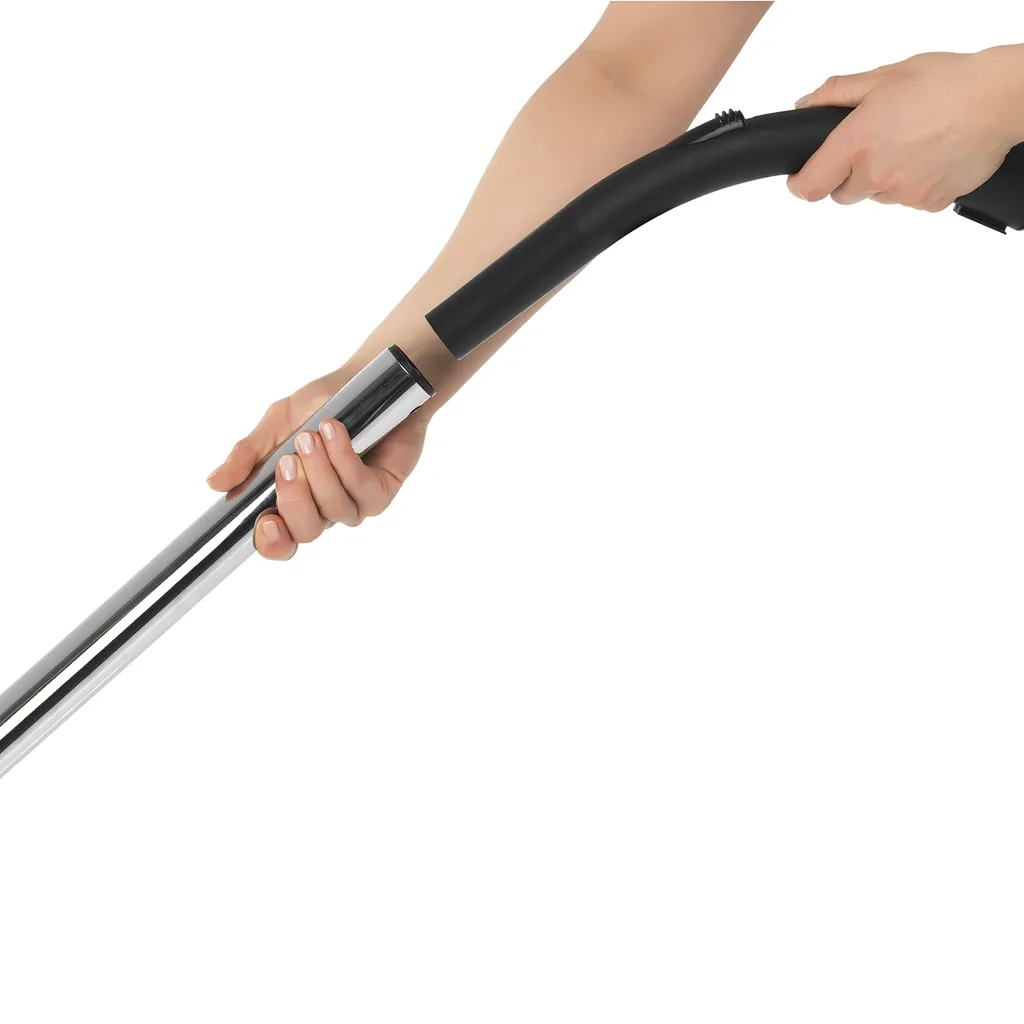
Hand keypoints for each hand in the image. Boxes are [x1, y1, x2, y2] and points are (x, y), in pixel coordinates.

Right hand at [206, 367, 429, 559]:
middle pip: (306, 531)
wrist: (369, 380)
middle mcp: (323, 508)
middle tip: (287, 461)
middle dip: (294, 498)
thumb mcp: (277, 423)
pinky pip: (362, 488)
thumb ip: (248, 455)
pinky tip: (334, 432)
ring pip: (335, 508)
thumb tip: (215, 483)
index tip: (265, 522)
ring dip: (321, 470)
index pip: (279, 542)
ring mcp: (356, 503)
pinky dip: (344, 459)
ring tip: (312, 434)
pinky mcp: (383, 490)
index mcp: (293, 500)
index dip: (270, 543)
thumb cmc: (323, 405)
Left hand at [788, 47, 1023, 210]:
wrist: (1000, 99)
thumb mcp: (884, 76)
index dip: (800, 184)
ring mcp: (904, 193)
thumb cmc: (947, 82)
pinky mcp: (929, 203)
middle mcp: (877, 174)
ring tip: (910, 143)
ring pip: (878, 196)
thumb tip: (806, 105)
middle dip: (848, 175)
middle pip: (843, 194)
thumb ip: (837, 93)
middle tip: (873, 145)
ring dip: (883, 178)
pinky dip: (913, 184)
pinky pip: (909, 201)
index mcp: (857, 143)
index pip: (810, 185)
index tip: (799, 179)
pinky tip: (929, 156)